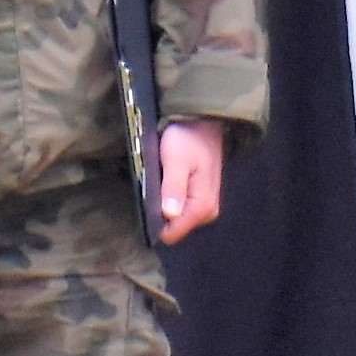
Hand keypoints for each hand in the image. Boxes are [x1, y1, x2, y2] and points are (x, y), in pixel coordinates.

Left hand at [154, 120, 228, 244]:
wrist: (202, 122)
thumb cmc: (188, 138)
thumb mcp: (176, 160)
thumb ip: (173, 188)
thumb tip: (169, 215)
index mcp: (203, 206)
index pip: (172, 233)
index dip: (154, 219)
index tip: (147, 199)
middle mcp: (208, 211)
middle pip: (173, 228)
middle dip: (158, 210)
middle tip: (155, 184)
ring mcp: (205, 206)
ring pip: (175, 219)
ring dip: (162, 202)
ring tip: (160, 179)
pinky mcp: (200, 199)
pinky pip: (179, 210)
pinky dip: (167, 198)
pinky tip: (165, 181)